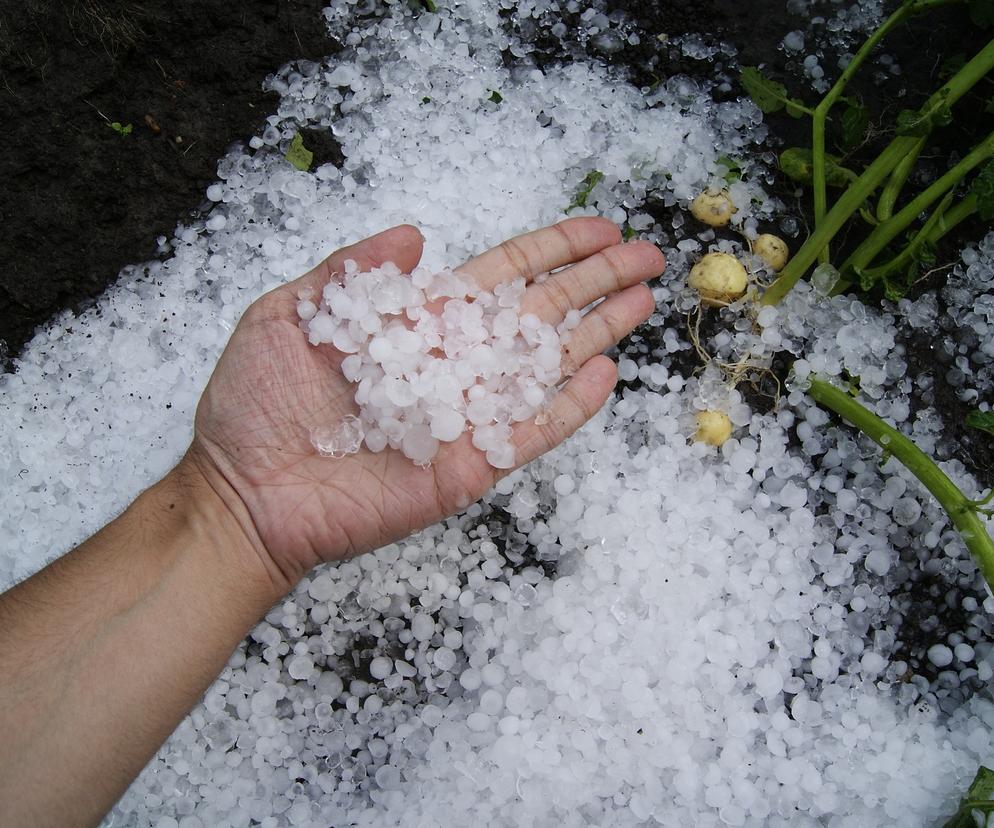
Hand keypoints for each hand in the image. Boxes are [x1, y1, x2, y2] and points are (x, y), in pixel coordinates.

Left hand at [185, 218, 664, 588]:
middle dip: (595, 282)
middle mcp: (453, 364)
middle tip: (649, 254)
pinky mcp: (469, 466)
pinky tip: (606, 375)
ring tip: (645, 301)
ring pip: (546, 366)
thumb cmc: (255, 406)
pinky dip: (569, 407)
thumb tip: (415, 231)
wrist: (243, 493)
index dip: (552, 250)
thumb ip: (351, 271)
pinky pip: (530, 433)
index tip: (599, 228)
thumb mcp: (288, 315)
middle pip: (540, 313)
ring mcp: (466, 416)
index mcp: (418, 323)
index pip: (502, 277)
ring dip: (598, 333)